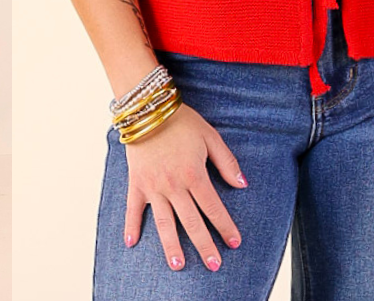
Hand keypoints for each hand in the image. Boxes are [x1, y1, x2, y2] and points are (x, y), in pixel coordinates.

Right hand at [124, 104, 246, 272]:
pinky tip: (131, 243)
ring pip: (165, 222)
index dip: (225, 226)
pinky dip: (131, 225)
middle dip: (204, 245)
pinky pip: (133, 208)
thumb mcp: (210, 136)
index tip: (234, 242)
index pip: (213, 208)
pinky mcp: (136, 182)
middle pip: (192, 222)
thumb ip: (227, 162)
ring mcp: (153, 186)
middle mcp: (174, 185)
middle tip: (213, 265)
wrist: (148, 108)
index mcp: (194, 174)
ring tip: (178, 265)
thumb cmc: (181, 121)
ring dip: (171, 245)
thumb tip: (242, 185)